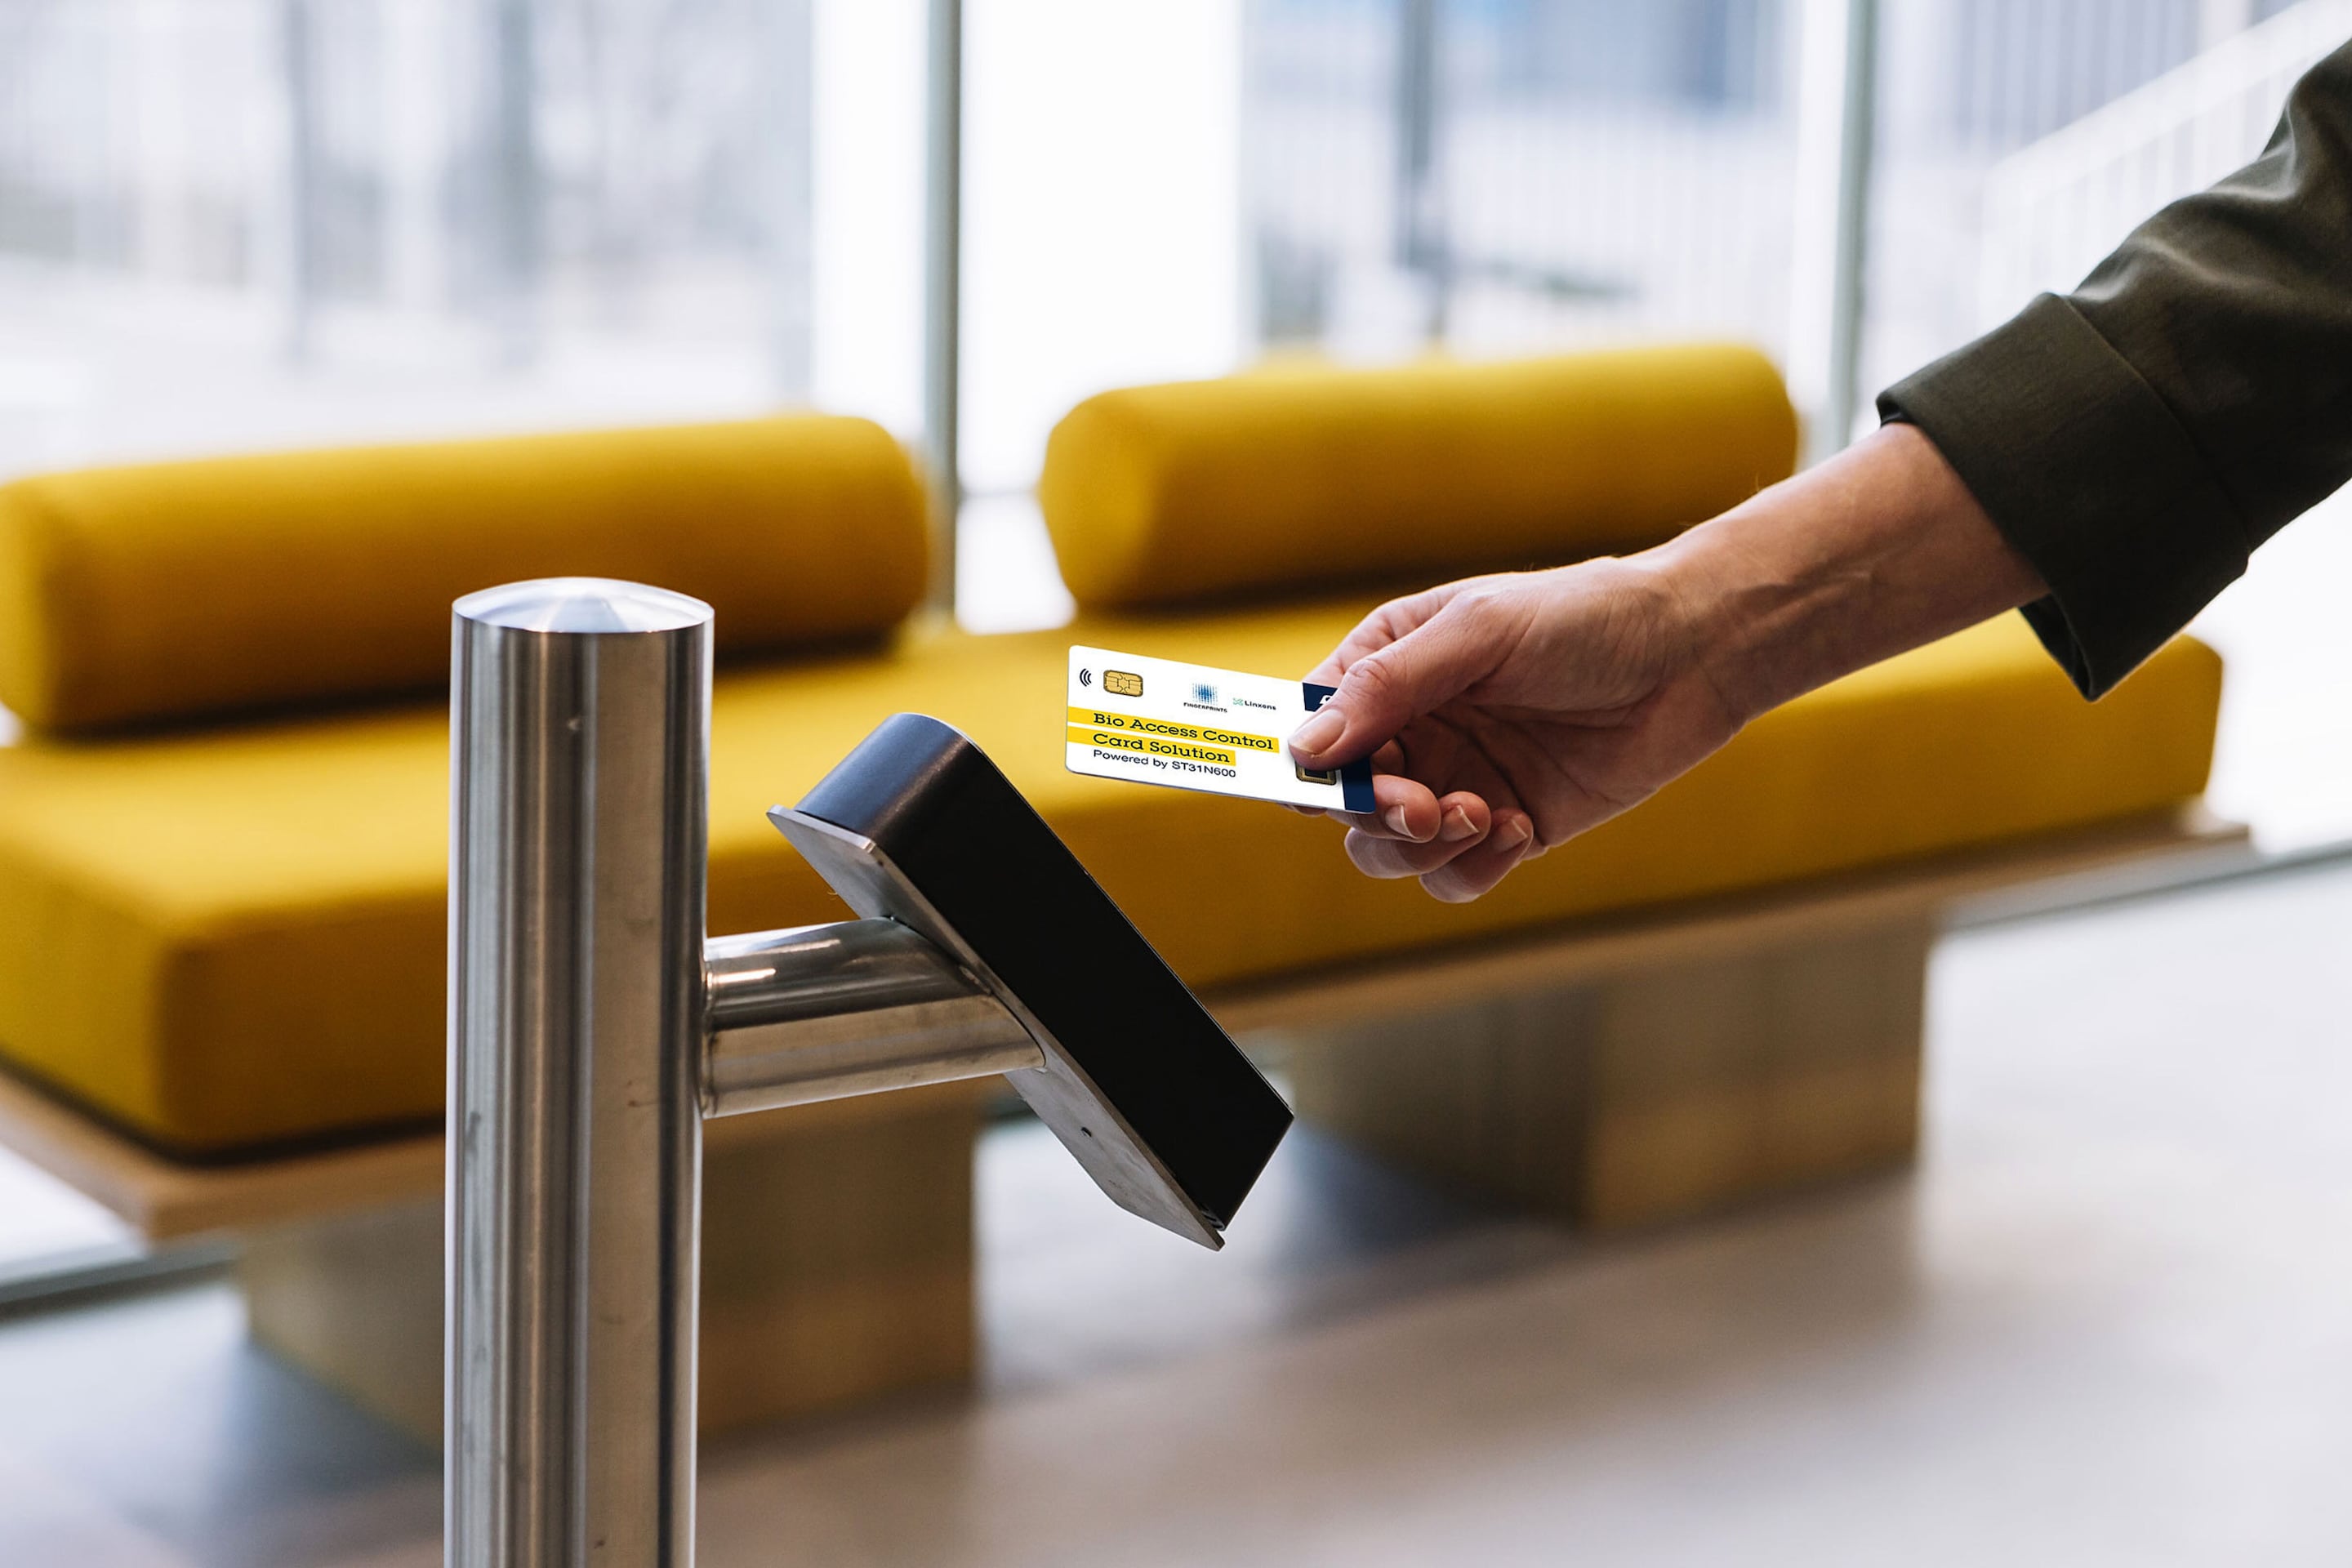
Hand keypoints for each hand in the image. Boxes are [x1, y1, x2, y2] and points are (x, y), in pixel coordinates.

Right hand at [1287, 557, 1741, 902]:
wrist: (1694, 653)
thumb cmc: (1585, 616)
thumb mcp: (1480, 633)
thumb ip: (1389, 687)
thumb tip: (1307, 749)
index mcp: (1389, 667)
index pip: (1312, 727)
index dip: (1305, 764)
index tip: (1322, 788)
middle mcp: (1414, 729)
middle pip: (1344, 803)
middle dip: (1377, 814)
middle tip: (1425, 809)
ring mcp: (1458, 781)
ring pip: (1390, 851)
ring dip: (1422, 848)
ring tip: (1482, 814)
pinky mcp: (1508, 827)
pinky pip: (1455, 877)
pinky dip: (1475, 867)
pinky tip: (1520, 827)